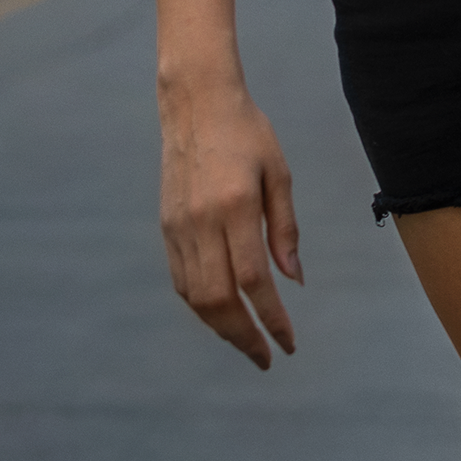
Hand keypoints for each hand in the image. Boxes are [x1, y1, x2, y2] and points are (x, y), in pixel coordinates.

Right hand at [159, 76, 301, 368]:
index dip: (270, 317)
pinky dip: (201, 305)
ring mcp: (179, 226)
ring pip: (195, 296)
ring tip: (247, 342)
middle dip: (244, 336)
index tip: (287, 343)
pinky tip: (221, 314)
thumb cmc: (247, 133)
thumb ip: (285, 229)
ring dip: (221, 328)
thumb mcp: (279, 173)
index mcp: (235, 206)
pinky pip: (181, 280)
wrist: (196, 103)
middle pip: (218, 299)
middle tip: (266, 357)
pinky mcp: (166, 226)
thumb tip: (293, 281)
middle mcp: (202, 221)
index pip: (253, 279)